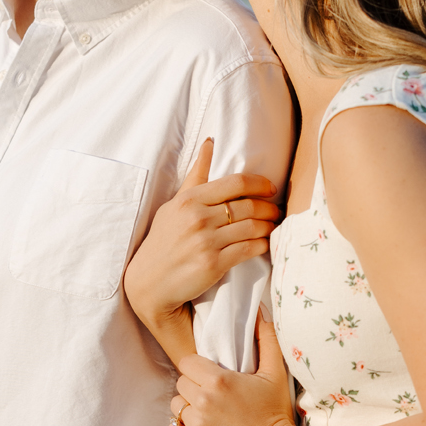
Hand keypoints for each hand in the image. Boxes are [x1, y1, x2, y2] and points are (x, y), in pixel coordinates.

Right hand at [123, 137, 282, 325]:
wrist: (150, 282)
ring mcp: (206, 241)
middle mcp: (198, 218)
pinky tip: (264, 243)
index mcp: (190, 200)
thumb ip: (196, 176)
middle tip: (276, 211)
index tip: (270, 189)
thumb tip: (210, 143)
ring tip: (273, 226)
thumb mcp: (175, 205)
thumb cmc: (164, 241)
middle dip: (269, 208)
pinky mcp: (213, 263)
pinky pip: (248, 248)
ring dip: (268, 226)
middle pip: (248, 205)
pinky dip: (261, 245)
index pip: (236, 183)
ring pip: (252, 227)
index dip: (260, 184)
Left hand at [169, 312, 296, 425]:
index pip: (187, 363)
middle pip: (181, 383)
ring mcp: (197, 425)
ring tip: (208, 412)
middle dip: (194, 386)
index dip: (197, 368)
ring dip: (188, 407)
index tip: (210, 375)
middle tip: (213, 395)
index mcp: (218, 381)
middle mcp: (203, 401)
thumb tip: (259, 310)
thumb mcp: (276, 373)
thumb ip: (267, 338)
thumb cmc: (277, 413)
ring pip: (176, 406)